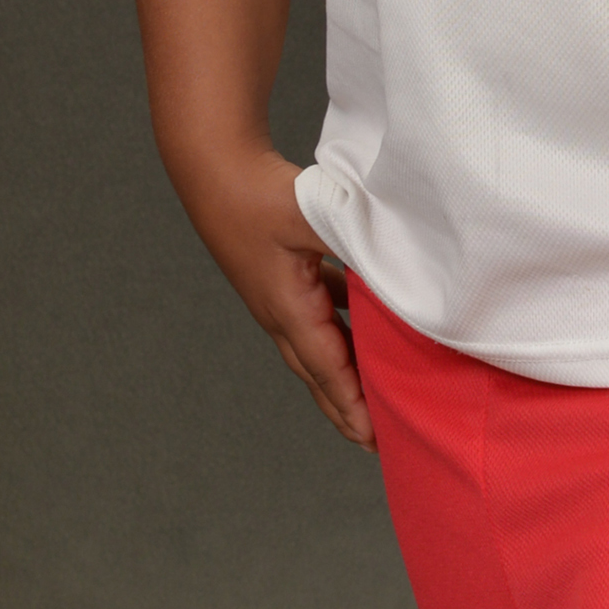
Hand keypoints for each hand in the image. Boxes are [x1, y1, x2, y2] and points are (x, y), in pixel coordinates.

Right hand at [190, 143, 373, 449]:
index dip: (352, 405)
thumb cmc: (256, 192)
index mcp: (287, 307)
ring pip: (318, 346)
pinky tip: (366, 320)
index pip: (328, 367)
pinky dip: (344, 327)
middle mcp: (279, 311)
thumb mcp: (311, 215)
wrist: (212, 166)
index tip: (374, 438)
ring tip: (374, 394)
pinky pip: (318, 312)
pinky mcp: (281, 275)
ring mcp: (277, 295)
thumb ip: (354, 240)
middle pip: (319, 372)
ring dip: (345, 372)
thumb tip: (396, 262)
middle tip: (377, 442)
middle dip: (346, 408)